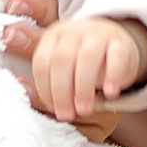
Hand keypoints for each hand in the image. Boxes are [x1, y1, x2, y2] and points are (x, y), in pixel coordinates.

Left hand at [25, 14, 146, 125]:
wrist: (116, 45)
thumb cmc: (82, 64)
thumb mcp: (61, 69)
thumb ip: (45, 82)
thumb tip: (24, 90)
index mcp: (53, 37)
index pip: (42, 62)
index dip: (44, 89)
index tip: (51, 109)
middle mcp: (73, 31)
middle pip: (62, 60)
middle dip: (61, 91)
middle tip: (66, 115)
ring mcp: (98, 34)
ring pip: (87, 58)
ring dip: (83, 88)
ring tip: (84, 109)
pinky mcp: (121, 42)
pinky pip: (116, 58)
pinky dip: (112, 77)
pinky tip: (109, 93)